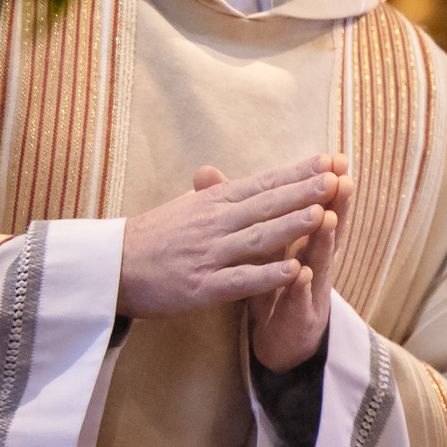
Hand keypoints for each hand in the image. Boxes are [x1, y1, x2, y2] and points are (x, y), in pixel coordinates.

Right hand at [117, 154, 347, 319]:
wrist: (109, 268)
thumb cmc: (155, 236)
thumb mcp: (189, 206)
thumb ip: (221, 191)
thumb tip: (247, 171)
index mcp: (215, 202)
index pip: (264, 183)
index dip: (297, 173)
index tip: (330, 160)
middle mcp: (214, 224)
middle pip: (265, 206)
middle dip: (303, 192)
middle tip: (337, 179)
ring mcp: (208, 255)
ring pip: (256, 238)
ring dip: (290, 226)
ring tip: (322, 214)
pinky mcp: (201, 286)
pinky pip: (239, 280)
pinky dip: (267, 275)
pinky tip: (294, 270)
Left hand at [221, 161, 352, 372]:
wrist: (283, 335)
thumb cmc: (270, 283)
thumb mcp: (259, 246)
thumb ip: (245, 212)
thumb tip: (208, 171)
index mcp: (302, 240)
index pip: (313, 206)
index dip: (321, 185)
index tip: (333, 158)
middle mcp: (313, 260)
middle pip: (327, 228)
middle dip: (335, 204)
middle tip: (342, 179)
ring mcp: (310, 289)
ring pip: (318, 261)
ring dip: (323, 240)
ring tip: (325, 217)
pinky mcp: (299, 317)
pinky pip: (297, 301)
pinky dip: (298, 288)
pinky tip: (299, 275)